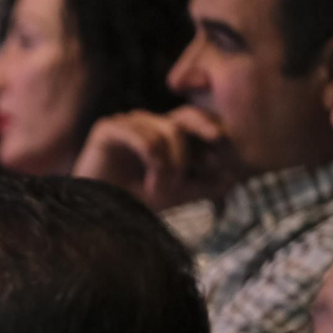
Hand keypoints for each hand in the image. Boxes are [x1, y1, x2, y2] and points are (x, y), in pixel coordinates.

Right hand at [73, 107, 235, 211]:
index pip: (195, 122)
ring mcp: (126, 123)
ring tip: (162, 192)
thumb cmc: (132, 203)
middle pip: (185, 117)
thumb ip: (204, 183)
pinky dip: (154, 162)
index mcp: (162, 135)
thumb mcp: (177, 193)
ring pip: (167, 132)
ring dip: (173, 166)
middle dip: (206, 130)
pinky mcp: (108, 128)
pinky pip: (144, 136)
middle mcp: (146, 124)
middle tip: (220, 142)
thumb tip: (237, 175)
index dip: (214, 134)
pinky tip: (150, 187)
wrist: (94, 215)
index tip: (231, 159)